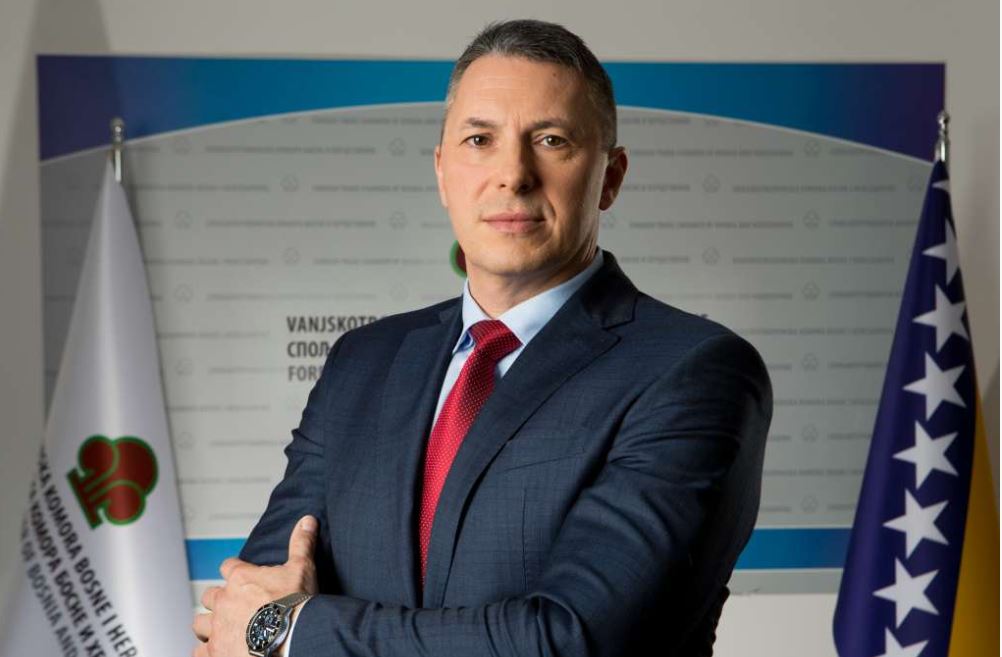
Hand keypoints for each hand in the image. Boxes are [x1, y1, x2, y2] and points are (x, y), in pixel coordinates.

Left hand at [192, 515, 318, 655]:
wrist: (292, 638)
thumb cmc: (296, 604)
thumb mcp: (302, 568)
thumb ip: (301, 544)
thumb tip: (307, 521)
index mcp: (241, 579)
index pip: (228, 566)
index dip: (234, 570)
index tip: (240, 574)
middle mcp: (225, 601)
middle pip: (209, 595)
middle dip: (218, 600)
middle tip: (231, 605)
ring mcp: (218, 628)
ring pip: (199, 624)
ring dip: (207, 626)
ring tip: (219, 629)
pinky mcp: (216, 652)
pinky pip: (200, 652)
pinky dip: (206, 651)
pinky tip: (216, 651)